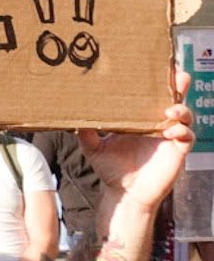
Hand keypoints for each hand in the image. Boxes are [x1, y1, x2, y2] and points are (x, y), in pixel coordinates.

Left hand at [82, 66, 194, 209]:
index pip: (152, 95)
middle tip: (179, 75)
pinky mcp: (177, 152)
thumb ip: (86, 133)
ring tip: (169, 111)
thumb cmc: (111, 169)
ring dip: (181, 110)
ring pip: (185, 116)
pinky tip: (170, 131)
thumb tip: (73, 116)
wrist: (124, 194)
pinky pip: (187, 137)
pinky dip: (183, 132)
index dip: (158, 81)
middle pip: (174, 99)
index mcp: (140, 118)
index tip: (157, 66)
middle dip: (180, 85)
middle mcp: (157, 124)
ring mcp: (168, 137)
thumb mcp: (94, 148)